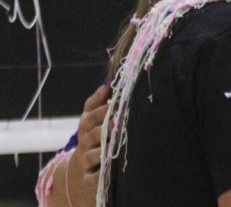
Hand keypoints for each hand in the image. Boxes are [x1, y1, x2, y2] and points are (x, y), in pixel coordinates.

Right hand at [67, 84, 109, 206]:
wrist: (82, 165)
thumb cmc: (93, 134)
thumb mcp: (92, 118)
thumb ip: (98, 101)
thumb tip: (107, 84)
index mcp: (86, 126)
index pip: (90, 116)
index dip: (101, 109)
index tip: (115, 102)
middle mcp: (84, 142)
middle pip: (91, 135)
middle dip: (103, 128)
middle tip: (117, 121)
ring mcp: (86, 160)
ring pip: (90, 156)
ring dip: (100, 151)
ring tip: (109, 147)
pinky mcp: (89, 177)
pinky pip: (91, 178)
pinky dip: (95, 176)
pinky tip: (103, 173)